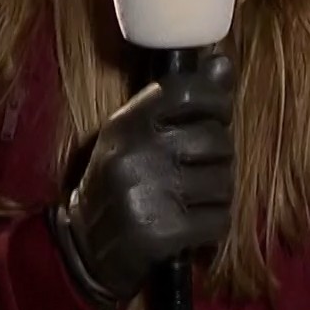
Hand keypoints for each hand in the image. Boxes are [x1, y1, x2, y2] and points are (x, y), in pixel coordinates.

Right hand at [54, 52, 235, 306]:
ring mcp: (149, 193)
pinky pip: (218, 219)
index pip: (187, 92)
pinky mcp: (163, 231)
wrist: (86, 246)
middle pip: (215, 140)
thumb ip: (181, 101)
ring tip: (195, 197)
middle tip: (201, 167)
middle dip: (218, 157)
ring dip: (217, 193)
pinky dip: (214, 225)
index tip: (219, 113)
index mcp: (126, 123)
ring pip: (222, 182)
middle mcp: (136, 153)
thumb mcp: (137, 135)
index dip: (216, 99)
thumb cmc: (119, 181)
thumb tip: (224, 62)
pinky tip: (194, 224)